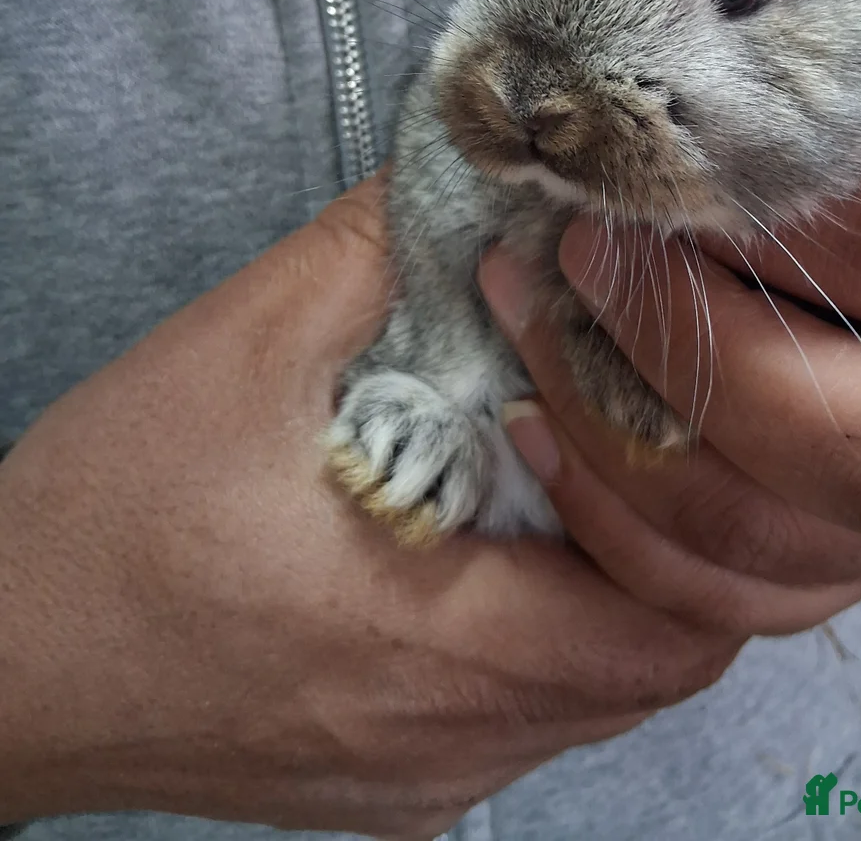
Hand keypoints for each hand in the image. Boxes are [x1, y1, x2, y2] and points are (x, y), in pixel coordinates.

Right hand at [0, 172, 737, 837]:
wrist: (0, 661)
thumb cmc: (108, 518)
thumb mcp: (243, 346)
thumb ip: (378, 249)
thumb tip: (481, 179)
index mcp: (420, 635)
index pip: (658, 627)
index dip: (692, 519)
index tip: (658, 420)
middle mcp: (439, 739)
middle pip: (647, 670)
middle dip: (671, 550)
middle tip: (630, 436)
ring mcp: (415, 781)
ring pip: (591, 705)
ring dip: (610, 598)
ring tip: (563, 485)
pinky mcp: (381, 794)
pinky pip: (519, 728)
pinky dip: (543, 647)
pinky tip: (487, 564)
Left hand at [479, 99, 860, 633]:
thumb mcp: (849, 80)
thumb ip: (795, 103)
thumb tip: (647, 129)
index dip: (789, 221)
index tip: (656, 168)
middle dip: (690, 356)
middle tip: (576, 254)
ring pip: (774, 544)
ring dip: (614, 433)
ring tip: (523, 317)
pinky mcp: (850, 568)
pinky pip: (719, 600)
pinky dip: (605, 520)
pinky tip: (535, 422)